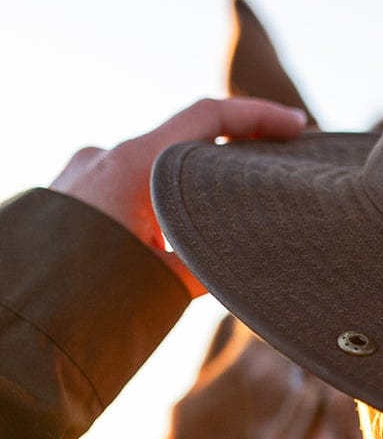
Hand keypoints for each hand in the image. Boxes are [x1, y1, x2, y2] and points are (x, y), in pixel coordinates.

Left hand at [51, 97, 308, 297]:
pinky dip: (152, 205)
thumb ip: (211, 259)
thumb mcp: (166, 282)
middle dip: (226, 162)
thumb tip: (251, 257)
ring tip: (210, 230)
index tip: (298, 127)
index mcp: (132, 165)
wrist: (21, 322)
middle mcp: (103, 159)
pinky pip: (121, 189)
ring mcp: (79, 175)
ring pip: (152, 171)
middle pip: (182, 144)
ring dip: (186, 192)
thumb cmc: (86, 301)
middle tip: (267, 181)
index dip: (259, 115)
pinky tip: (162, 243)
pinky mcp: (63, 196)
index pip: (207, 116)